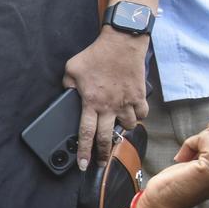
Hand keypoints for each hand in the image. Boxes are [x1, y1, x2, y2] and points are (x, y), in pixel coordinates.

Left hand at [62, 27, 149, 170]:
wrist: (122, 42)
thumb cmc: (96, 55)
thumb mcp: (71, 69)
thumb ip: (67, 86)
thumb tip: (66, 96)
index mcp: (90, 102)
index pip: (85, 134)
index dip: (84, 152)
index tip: (83, 165)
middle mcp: (109, 106)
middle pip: (106, 138)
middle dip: (103, 154)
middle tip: (101, 163)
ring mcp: (126, 102)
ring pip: (127, 127)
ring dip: (122, 131)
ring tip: (117, 130)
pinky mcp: (139, 95)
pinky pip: (142, 114)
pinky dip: (138, 117)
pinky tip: (132, 115)